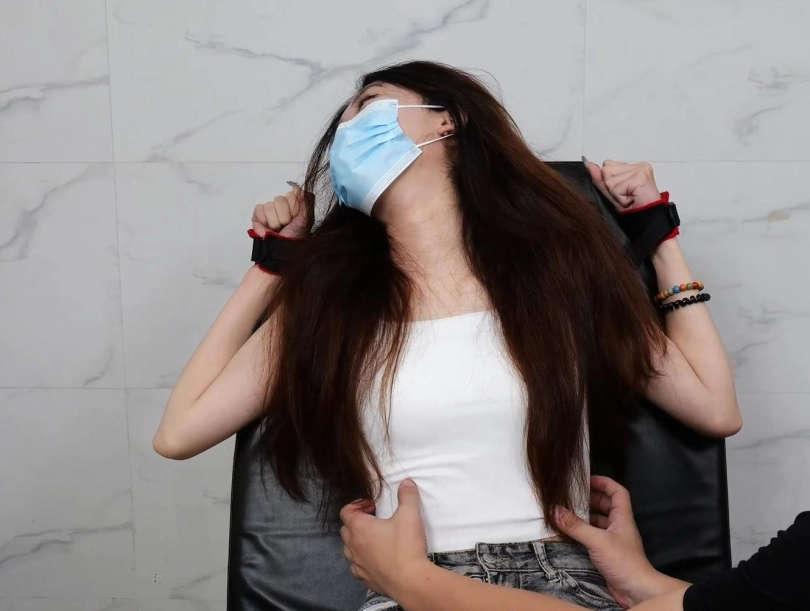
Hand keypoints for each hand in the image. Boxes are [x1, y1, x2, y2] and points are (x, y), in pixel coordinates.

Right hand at [251, 186, 308, 238]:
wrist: (283, 249)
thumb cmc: (296, 235)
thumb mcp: (307, 219)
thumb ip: (307, 202)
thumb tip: (299, 188)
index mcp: (294, 203)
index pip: (292, 193)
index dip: (293, 207)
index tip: (295, 217)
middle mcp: (282, 204)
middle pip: (279, 199)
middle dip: (284, 216)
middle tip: (286, 225)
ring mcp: (269, 209)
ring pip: (269, 206)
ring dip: (274, 221)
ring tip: (277, 229)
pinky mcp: (257, 215)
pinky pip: (259, 209)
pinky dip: (263, 221)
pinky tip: (267, 228)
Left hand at [340, 480, 430, 597]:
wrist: (410, 581)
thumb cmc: (406, 546)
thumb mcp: (409, 515)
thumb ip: (407, 496)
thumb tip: (406, 483)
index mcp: (359, 528)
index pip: (346, 511)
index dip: (357, 505)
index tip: (374, 506)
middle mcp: (353, 546)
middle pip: (346, 529)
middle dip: (357, 521)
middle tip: (375, 520)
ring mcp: (357, 564)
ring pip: (349, 549)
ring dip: (358, 542)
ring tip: (375, 539)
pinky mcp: (364, 579)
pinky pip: (357, 567)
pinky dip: (362, 560)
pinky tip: (376, 559)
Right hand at [556, 476, 668, 608]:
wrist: (636, 590)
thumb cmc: (623, 561)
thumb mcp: (597, 540)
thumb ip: (575, 526)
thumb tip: (554, 510)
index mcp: (622, 517)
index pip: (618, 492)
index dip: (604, 482)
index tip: (587, 479)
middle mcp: (619, 526)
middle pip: (607, 505)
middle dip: (591, 498)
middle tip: (572, 495)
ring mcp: (614, 540)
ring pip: (599, 522)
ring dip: (585, 516)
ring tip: (567, 512)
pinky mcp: (608, 553)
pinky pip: (594, 536)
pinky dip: (583, 532)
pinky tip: (571, 533)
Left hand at [584, 159, 661, 210]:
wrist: (646, 219)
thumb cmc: (632, 206)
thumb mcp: (611, 192)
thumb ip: (599, 178)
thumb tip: (588, 164)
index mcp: (631, 166)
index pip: (607, 166)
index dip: (609, 182)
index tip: (622, 191)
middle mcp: (637, 165)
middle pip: (606, 170)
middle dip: (611, 187)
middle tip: (625, 195)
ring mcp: (640, 169)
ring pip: (610, 180)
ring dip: (616, 194)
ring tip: (629, 198)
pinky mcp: (641, 176)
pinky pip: (617, 188)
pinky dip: (620, 198)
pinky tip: (631, 199)